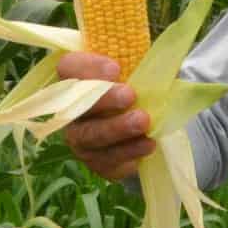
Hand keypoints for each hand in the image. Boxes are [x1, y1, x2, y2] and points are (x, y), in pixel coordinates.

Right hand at [58, 52, 153, 181]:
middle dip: (104, 100)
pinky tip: (148, 144)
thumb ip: (140, 65)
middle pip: (77, 105)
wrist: (142, 126)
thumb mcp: (136, 71)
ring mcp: (80, 138)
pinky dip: (128, 153)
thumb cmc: (134, 90)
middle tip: (130, 95)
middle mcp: (71, 110)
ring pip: (91, 136)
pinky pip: (106, 161)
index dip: (88, 67)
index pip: (68, 67)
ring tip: (144, 122)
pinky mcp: (96, 161)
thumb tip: (158, 66)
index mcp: (76, 79)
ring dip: (117, 129)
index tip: (116, 68)